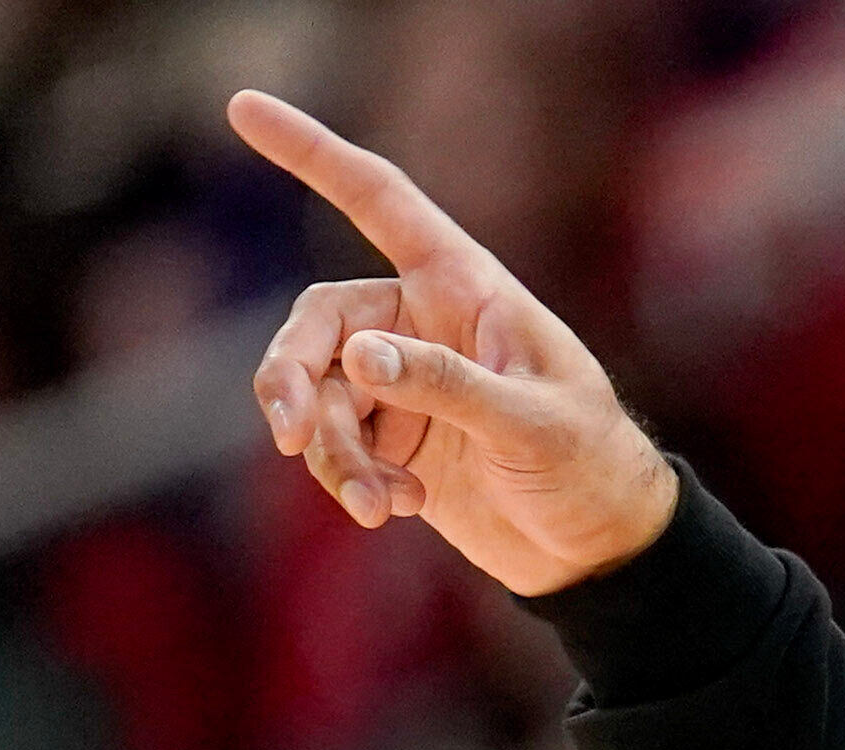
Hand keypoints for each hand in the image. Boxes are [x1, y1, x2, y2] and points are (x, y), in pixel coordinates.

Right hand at [228, 89, 678, 595]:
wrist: (600, 549)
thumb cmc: (590, 466)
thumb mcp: (531, 425)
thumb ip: (446, 386)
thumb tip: (358, 357)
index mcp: (463, 288)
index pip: (379, 201)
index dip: (312, 153)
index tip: (244, 105)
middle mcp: (420, 323)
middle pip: (318, 324)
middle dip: (292, 377)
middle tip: (294, 436)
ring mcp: (400, 383)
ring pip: (318, 396)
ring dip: (329, 452)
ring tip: (378, 505)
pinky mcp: (390, 440)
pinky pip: (333, 446)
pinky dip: (350, 481)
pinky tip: (396, 510)